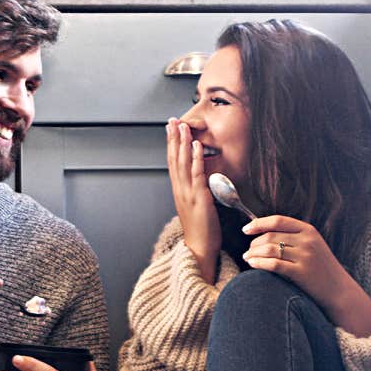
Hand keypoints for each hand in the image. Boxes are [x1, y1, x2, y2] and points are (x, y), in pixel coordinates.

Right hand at [166, 118, 220, 282]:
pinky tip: (195, 145)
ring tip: (183, 126)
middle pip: (174, 159)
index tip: (170, 130)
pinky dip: (195, 158)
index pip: (172, 163)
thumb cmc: (200, 231)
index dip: (171, 145)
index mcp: (178, 192)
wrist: (199, 249)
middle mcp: (180, 190)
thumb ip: (194, 192)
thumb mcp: (194, 207)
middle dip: (173, 138)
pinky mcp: (199, 198)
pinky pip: (196, 174)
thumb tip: (198, 179)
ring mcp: (188, 193)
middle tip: (172, 120)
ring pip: (182, 163)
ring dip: (182, 143)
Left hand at [242, 215, 370, 336]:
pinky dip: (259, 263)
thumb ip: (293, 237)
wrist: (339, 291)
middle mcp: (307, 241)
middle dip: (254, 243)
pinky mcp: (301, 272)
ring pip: (269, 249)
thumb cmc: (321, 269)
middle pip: (271, 236)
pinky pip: (273, 264)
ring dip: (253, 253)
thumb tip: (263, 233)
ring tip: (247, 258)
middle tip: (248, 251)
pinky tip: (252, 265)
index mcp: (309, 230)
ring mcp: (305, 256)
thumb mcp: (313, 246)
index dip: (258, 223)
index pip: (278, 220)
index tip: (246, 229)